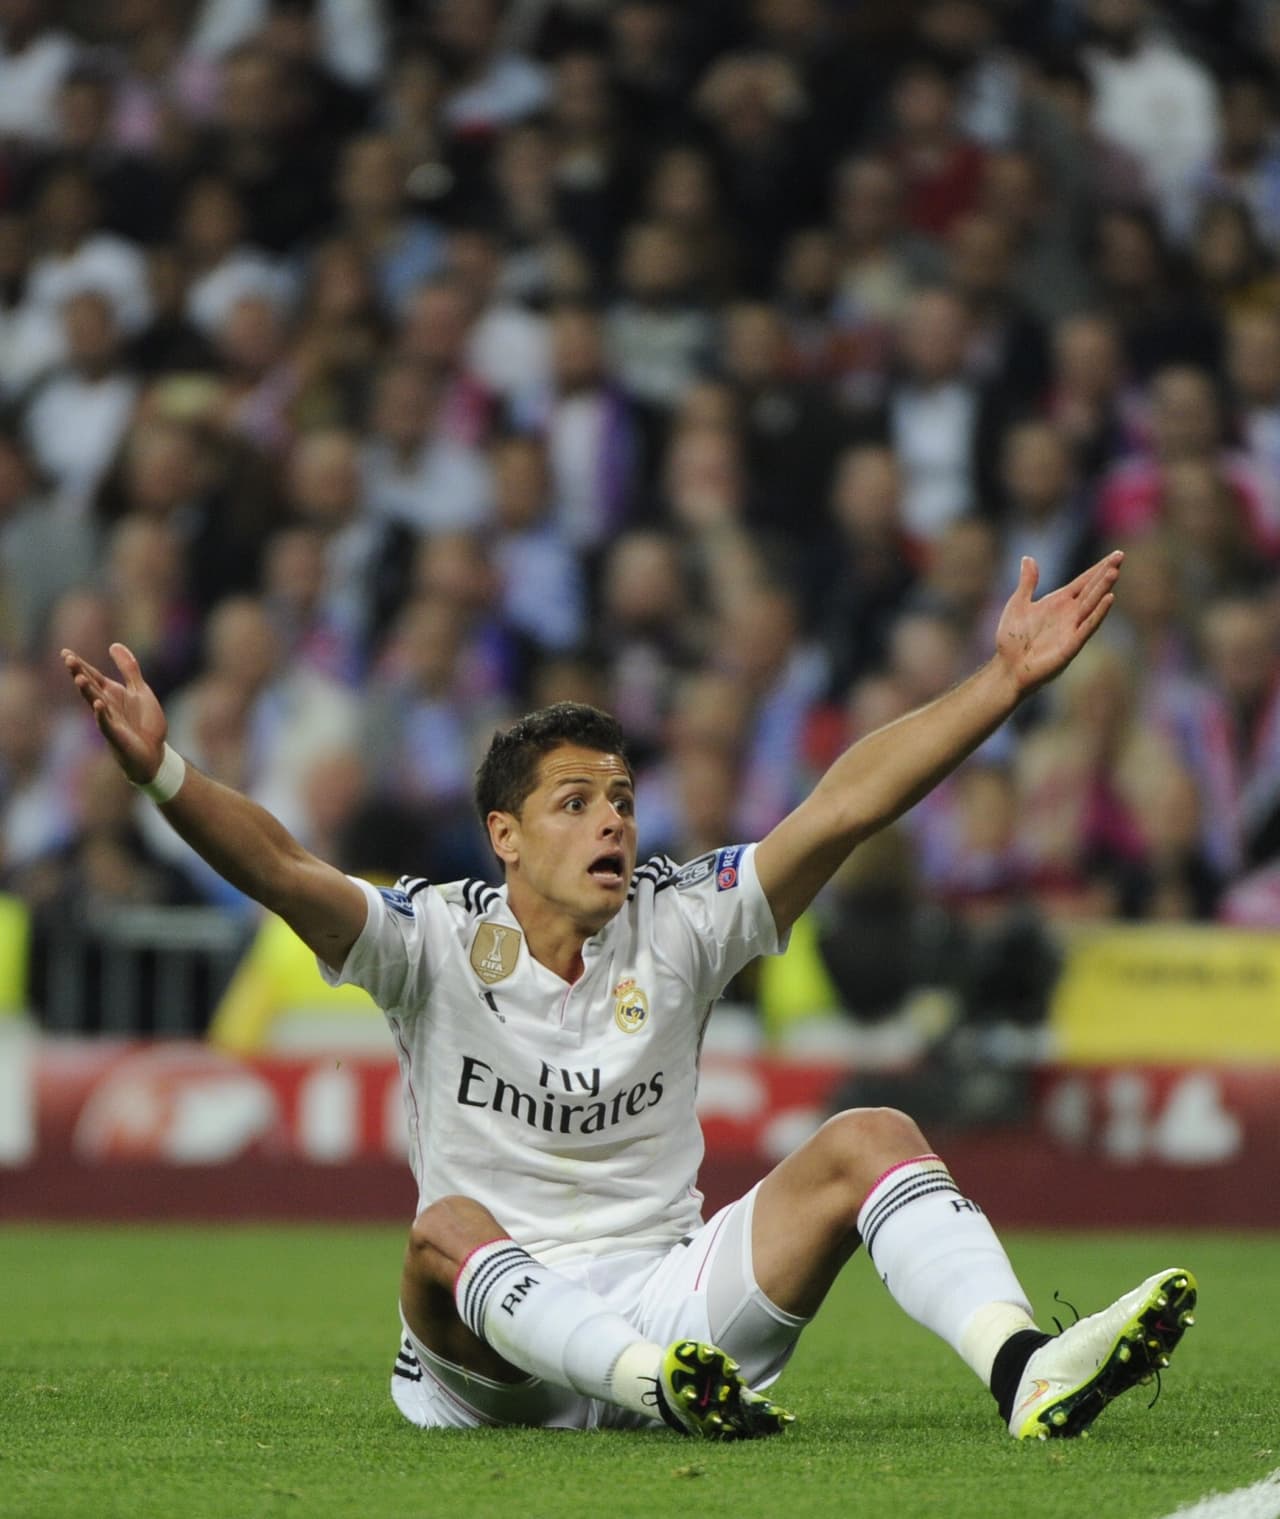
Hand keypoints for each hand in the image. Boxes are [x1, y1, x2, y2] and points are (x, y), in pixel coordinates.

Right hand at [62, 642, 167, 784]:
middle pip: (90, 687)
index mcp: (112, 693)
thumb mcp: (140, 689)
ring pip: (95, 703)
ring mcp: (110, 720)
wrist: (154, 753)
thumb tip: (114, 645)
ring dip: (87, 691)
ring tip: (79, 678)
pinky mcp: (117, 736)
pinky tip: (98, 705)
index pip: (94, 676)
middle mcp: (107, 705)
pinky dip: (102, 715)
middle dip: (80, 673)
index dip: (81, 665)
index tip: (65, 652)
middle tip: (68, 659)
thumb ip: (128, 668)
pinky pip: (107, 724)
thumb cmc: (145, 722)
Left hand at [994, 551, 1122, 698]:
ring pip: (1091, 604)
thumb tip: (1028, 558)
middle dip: (1105, 573)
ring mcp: (1072, 628)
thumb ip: (1027, 582)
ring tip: (1114, 571)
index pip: (1084, 581)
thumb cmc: (1012, 639)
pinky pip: (1087, 627)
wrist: (1007, 667)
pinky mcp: (1071, 645)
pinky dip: (1098, 614)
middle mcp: (1070, 613)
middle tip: (1121, 556)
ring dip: (1103, 589)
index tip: (1116, 554)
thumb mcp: (1018, 604)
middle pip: (1091, 589)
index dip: (1098, 568)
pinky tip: (1109, 599)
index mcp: (1059, 602)